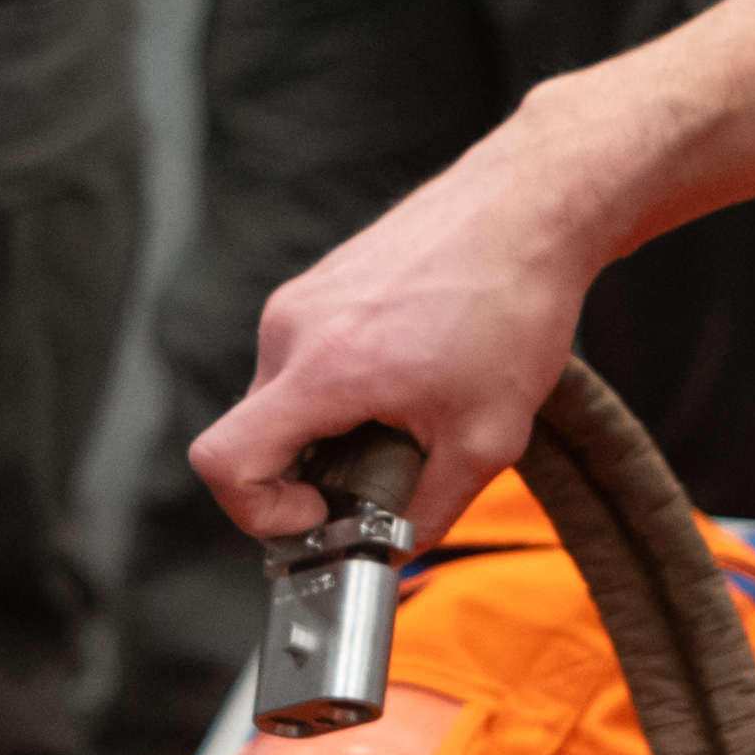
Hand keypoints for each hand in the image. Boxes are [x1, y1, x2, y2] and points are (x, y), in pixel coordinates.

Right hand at [188, 104, 633, 546]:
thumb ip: (432, 509)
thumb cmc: (513, 304)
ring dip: (325, 429)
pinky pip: (302, 358)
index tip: (318, 513)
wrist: (531, 208)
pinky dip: (337, 389)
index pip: (224, 461)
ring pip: (280, 397)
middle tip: (377, 478)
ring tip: (403, 419)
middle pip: (253, 434)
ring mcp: (302, 299)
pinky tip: (406, 379)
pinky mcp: (320, 283)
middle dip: (304, 475)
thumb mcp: (489, 438)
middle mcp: (295, 328)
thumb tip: (398, 546)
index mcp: (324, 370)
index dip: (256, 511)